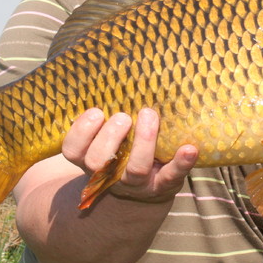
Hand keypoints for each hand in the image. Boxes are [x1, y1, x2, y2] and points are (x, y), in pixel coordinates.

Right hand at [61, 107, 198, 203]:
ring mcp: (137, 183)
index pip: (73, 150)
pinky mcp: (163, 185)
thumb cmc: (123, 151)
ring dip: (143, 142)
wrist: (146, 189)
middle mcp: (109, 175)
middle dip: (109, 136)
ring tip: (149, 116)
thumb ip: (105, 117)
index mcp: (90, 159)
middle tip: (123, 117)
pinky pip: (171, 176)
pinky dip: (181, 163)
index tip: (96, 112)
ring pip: (135, 169)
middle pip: (98, 162)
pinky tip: (189, 148)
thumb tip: (114, 73)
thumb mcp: (108, 137)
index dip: (80, 132)